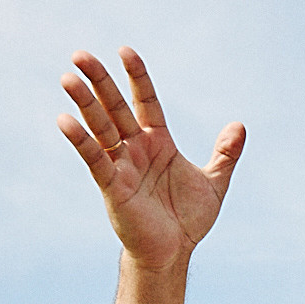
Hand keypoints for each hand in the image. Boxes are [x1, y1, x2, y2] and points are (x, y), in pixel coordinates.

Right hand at [57, 49, 245, 270]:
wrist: (174, 253)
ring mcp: (122, 165)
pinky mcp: (112, 186)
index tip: (125, 51)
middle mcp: (136, 148)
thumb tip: (240, 125)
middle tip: (80, 54)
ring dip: (84, 103)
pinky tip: (65, 121)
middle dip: (99, 81)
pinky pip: (95, 159)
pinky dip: (81, 141)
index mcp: (158, 142)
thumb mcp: (214, 182)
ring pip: (100, 127)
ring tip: (68, 78)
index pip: (146, 101)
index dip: (137, 77)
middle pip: (115, 107)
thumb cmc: (188, 219)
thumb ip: (225, 154)